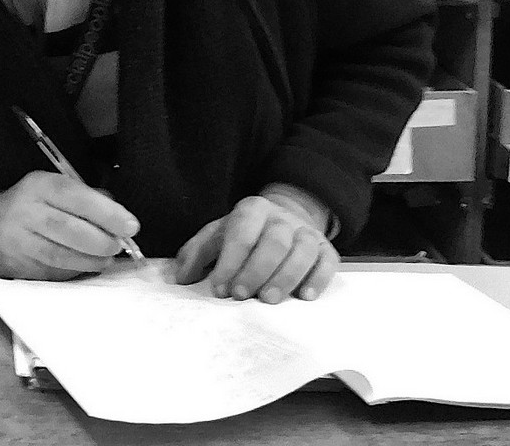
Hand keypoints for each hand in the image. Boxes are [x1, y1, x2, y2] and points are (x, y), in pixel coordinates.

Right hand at [0, 171, 139, 279]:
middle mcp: (24, 212)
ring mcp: (19, 243)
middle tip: (120, 245)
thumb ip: (83, 197)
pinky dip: (76, 271)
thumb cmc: (24, 205)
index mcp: (36, 186)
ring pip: (64, 257)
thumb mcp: (49, 188)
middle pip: (71, 231)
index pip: (75, 197)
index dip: (107, 213)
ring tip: (106, 257)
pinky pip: (55, 273)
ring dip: (94, 261)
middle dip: (104, 242)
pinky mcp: (18, 268)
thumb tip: (119, 215)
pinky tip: (84, 265)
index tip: (131, 225)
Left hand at [173, 185, 337, 303]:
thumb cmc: (243, 234)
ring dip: (285, 277)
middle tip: (241, 295)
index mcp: (252, 210)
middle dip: (256, 270)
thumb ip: (196, 253)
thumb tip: (181, 278)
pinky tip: (304, 296)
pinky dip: (318, 279)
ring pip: (303, 251)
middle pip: (274, 242)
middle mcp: (282, 218)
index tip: (219, 288)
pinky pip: (328, 262)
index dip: (230, 261)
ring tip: (268, 300)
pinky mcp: (325, 249)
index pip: (242, 231)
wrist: (282, 220)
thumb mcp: (216, 235)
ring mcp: (306, 233)